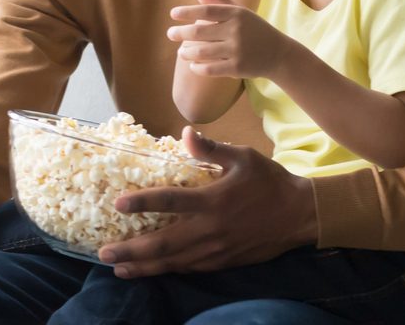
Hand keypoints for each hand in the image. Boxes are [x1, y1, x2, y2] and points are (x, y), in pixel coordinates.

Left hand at [97, 127, 315, 277]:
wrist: (300, 215)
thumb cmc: (269, 181)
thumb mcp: (243, 157)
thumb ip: (211, 148)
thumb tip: (185, 133)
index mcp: (213, 200)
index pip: (169, 202)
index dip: (141, 203)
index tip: (117, 203)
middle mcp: (210, 229)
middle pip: (163, 243)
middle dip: (131, 250)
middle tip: (104, 253)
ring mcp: (216, 250)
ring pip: (173, 262)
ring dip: (144, 267)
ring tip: (119, 269)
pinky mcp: (223, 262)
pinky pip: (190, 268)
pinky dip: (168, 270)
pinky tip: (153, 271)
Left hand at [169, 0, 300, 79]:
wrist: (278, 54)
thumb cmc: (256, 30)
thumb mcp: (242, 13)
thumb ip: (220, 2)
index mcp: (236, 14)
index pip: (206, 11)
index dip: (187, 12)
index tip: (173, 14)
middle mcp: (236, 30)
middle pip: (200, 32)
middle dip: (181, 33)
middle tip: (170, 34)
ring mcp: (237, 50)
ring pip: (202, 52)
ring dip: (187, 52)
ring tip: (180, 52)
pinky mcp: (237, 67)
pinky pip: (210, 69)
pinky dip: (198, 68)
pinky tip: (192, 65)